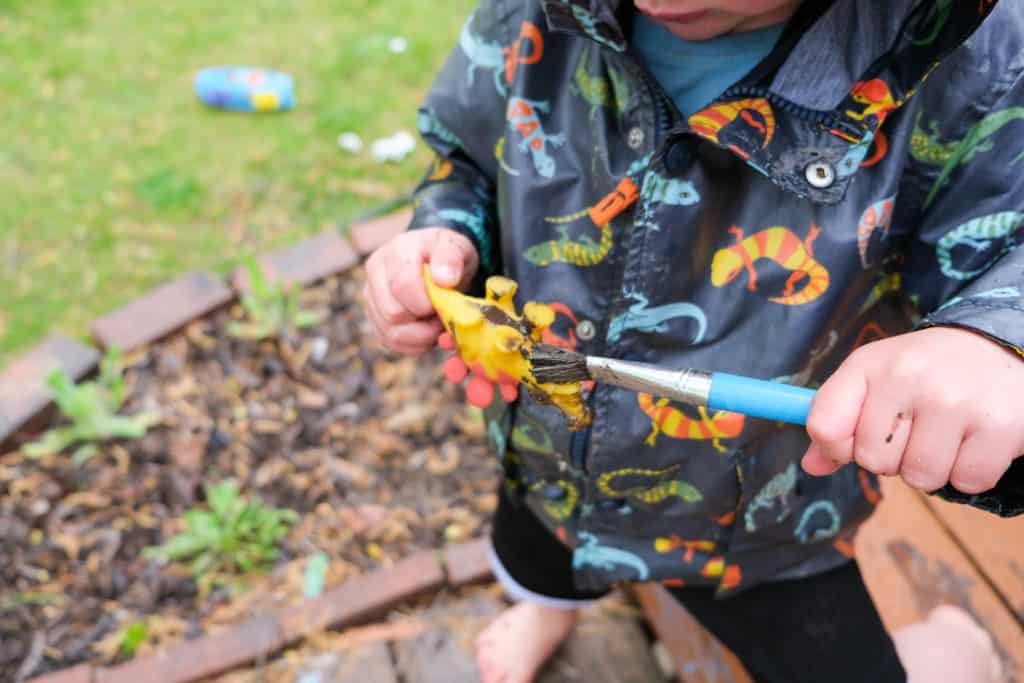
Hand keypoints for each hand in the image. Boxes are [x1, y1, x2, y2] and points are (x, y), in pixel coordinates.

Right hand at [363, 227, 478, 353]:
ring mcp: (372, 297)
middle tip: (443, 315)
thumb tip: (444, 280)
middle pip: (393, 313)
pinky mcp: (375, 317)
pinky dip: (415, 345)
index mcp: (396, 251)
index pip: (402, 285)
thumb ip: (451, 257)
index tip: (444, 302)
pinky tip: (428, 333)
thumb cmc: (446, 254)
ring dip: (421, 337)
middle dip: (424, 323)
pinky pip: (390, 342)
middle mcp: (376, 273)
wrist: (438, 260)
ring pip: (390, 333)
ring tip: (437, 323)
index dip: (426, 303)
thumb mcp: (456, 246)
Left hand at [802, 326, 1023, 493]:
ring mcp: (955, 401)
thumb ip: (838, 421)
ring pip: (920, 478)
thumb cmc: (927, 371)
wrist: (1001, 347)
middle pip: (873, 461)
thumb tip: (812, 465)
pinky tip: (976, 439)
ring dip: (933, 468)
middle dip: (894, 456)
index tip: (857, 439)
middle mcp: (908, 376)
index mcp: (869, 364)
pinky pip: (967, 482)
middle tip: (919, 426)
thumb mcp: (875, 380)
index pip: (824, 425)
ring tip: (947, 434)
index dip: (837, 447)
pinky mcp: (1000, 426)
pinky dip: (971, 472)